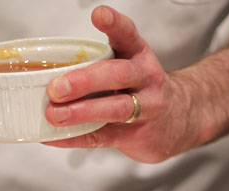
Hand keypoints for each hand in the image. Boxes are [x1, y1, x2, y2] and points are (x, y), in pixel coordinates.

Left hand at [44, 5, 195, 162]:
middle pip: (118, 75)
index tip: (99, 15)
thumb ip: (100, 65)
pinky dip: (76, 138)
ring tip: (55, 115)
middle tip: (57, 88)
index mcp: (138, 55)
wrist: (179, 119)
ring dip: (82, 112)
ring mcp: (144, 108)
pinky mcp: (135, 135)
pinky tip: (56, 137)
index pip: (128, 36)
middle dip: (85, 81)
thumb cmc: (143, 90)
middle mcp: (145, 78)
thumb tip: (50, 75)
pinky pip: (103, 137)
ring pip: (115, 108)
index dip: (114, 24)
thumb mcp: (131, 67)